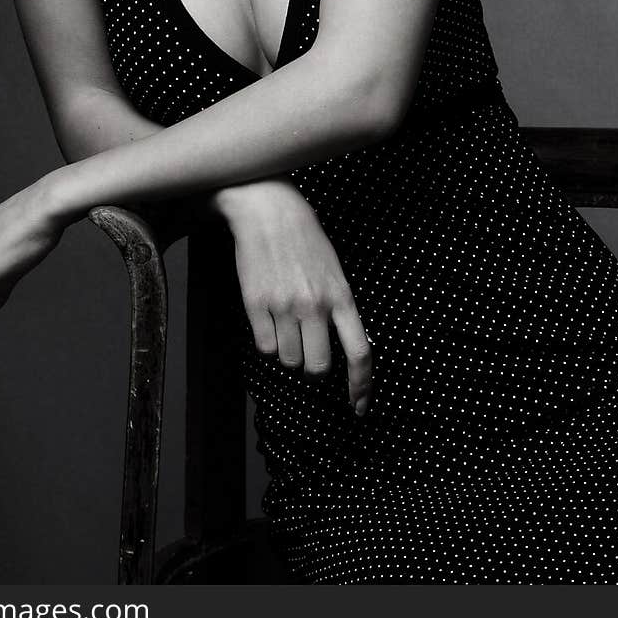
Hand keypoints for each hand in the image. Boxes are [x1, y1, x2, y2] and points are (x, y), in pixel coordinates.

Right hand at [216, 180, 372, 415]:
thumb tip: (340, 345)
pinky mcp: (256, 304)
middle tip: (308, 352)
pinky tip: (269, 318)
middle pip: (318, 367)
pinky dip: (267, 341)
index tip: (358, 406)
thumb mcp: (334, 270)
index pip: (359, 353)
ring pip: (288, 360)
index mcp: (340, 296)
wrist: (268, 211)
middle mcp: (314, 305)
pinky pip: (263, 347)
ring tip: (286, 325)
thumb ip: (339, 307)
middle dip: (314, 368)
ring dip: (288, 352)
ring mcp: (284, 306)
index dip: (361, 386)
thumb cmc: (304, 238)